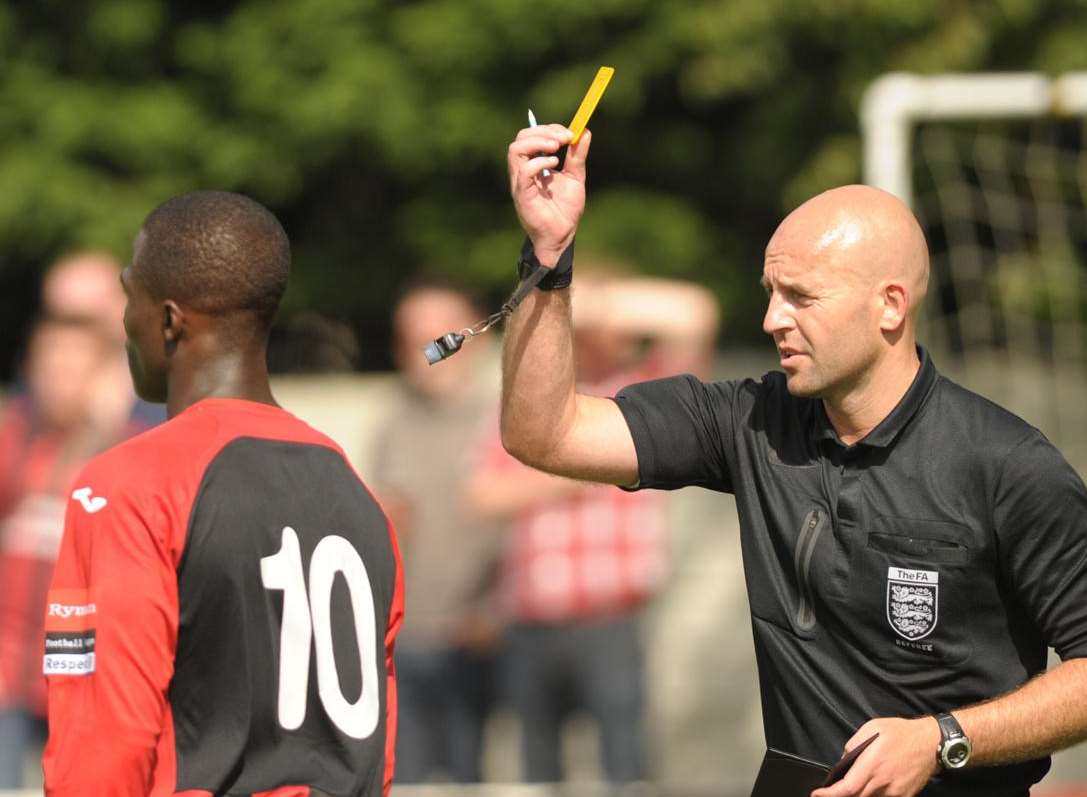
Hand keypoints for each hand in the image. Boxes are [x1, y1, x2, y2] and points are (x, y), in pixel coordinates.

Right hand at [507, 124, 589, 263]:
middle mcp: (523, 171)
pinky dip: (539, 162)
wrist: (563, 235)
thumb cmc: (565, 210)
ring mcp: (520, 183)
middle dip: (543, 131)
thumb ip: (577, 155)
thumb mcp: (575, 176)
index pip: (530, 136)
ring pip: (515, 150)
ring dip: (538, 142)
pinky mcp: (522, 195)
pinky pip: (524, 171)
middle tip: (564, 138)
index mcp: (533, 165)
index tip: (569, 133)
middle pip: (520, 138)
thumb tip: (584, 131)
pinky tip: (555, 164)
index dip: (549, 129)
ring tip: (557, 147)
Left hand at [811, 717, 940, 796]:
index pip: (847, 788)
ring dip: (857, 795)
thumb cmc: (901, 733)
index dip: (830, 794)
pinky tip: (870, 787)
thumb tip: (844, 760)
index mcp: (873, 765)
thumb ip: (854, 744)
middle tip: (830, 790)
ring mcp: (895, 792)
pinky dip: (873, 795)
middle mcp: (883, 782)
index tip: (817, 794)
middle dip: (840, 795)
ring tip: (852, 785)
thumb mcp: (872, 728)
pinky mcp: (904, 796)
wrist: (932, 743)